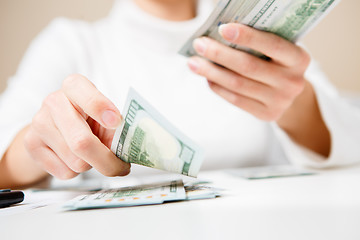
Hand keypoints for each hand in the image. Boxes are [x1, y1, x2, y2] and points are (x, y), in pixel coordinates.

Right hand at [24, 74, 129, 179]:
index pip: (87, 94)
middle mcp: (54, 100)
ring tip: (90, 154)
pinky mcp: (31, 144)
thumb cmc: (88, 120)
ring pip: (76, 162)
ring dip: (91, 165)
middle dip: (107, 161)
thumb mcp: (105, 118)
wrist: (54, 128)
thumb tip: (133, 150)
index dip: (101, 108)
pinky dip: (76, 172)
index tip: (115, 122)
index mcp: (76, 86)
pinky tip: (73, 158)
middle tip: (120, 167)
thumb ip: (118, 129)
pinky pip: (64, 172)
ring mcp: (39, 122)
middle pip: (82, 142)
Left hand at [187, 23, 310, 121]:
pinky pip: (236, 100)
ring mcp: (280, 101)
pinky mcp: (267, 114)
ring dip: (212, 72)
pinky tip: (207, 78)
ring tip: (194, 63)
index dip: (247, 37)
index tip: (222, 29)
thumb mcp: (275, 51)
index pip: (272, 45)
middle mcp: (292, 81)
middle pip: (248, 66)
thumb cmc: (276, 63)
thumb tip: (220, 32)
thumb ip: (256, 43)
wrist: (289, 92)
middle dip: (220, 54)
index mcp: (298, 59)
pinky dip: (219, 87)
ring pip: (238, 85)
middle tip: (199, 45)